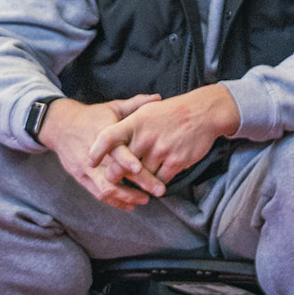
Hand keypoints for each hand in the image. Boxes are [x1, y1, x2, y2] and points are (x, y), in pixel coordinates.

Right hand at [40, 94, 166, 208]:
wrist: (59, 126)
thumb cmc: (92, 116)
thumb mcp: (112, 107)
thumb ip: (136, 104)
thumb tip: (158, 98)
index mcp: (102, 135)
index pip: (114, 150)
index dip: (126, 160)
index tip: (140, 168)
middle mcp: (94, 155)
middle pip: (115, 175)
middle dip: (139, 184)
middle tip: (159, 190)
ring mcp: (86, 169)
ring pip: (106, 189)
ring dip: (128, 197)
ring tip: (146, 199)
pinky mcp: (81, 178)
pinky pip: (98, 194)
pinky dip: (115, 201)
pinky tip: (130, 205)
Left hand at [87, 85, 241, 191]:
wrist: (203, 113)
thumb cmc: (173, 112)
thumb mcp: (147, 111)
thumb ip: (129, 125)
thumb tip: (112, 142)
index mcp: (135, 122)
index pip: (108, 137)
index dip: (97, 151)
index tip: (90, 161)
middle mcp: (145, 137)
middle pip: (122, 165)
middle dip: (116, 175)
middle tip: (114, 179)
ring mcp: (161, 151)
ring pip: (141, 176)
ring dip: (139, 181)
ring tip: (137, 182)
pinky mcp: (175, 162)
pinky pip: (159, 180)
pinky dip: (156, 183)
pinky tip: (156, 181)